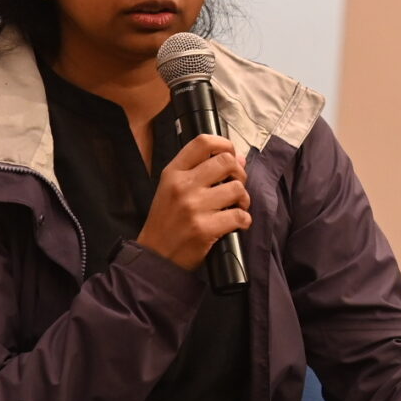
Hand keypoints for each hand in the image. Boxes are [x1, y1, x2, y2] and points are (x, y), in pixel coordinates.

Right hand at [137, 134, 251, 269]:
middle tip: (236, 185)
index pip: (202, 142)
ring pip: (237, 188)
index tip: (232, 154)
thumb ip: (200, 171)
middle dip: (239, 173)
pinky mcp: (205, 229)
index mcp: (173, 173)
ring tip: (237, 206)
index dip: (224, 144)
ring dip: (244, 199)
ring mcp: (194, 207)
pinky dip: (244, 220)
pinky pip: (239, 216)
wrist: (155, 257)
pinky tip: (237, 223)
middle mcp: (183, 186)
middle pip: (226, 161)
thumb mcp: (171, 189)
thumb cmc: (166, 222)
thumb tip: (238, 159)